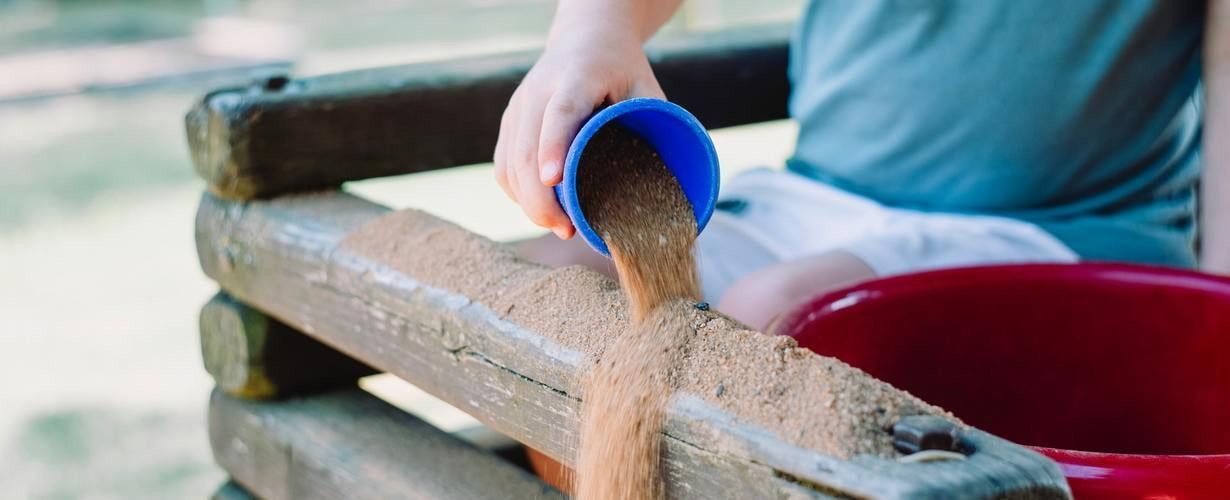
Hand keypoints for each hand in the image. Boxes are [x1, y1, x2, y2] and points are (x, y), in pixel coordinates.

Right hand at [493, 27, 664, 239]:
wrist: (584, 39)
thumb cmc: (622, 70)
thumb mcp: (646, 88)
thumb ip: (654, 127)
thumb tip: (669, 186)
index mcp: (576, 77)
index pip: (559, 114)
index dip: (554, 147)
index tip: (554, 180)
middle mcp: (538, 91)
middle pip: (526, 149)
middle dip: (540, 198)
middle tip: (566, 229)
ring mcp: (518, 107)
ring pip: (510, 163)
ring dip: (528, 202)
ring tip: (558, 226)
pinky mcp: (509, 123)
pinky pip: (504, 166)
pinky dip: (518, 193)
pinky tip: (539, 210)